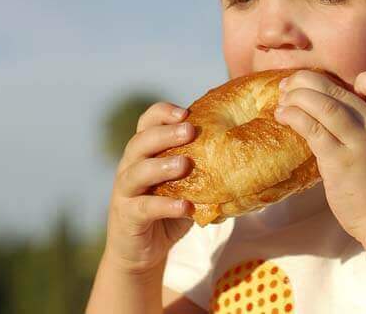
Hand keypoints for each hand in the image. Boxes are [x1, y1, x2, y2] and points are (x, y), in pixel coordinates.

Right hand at [103, 101, 195, 276]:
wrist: (140, 252)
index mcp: (144, 151)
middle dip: (166, 134)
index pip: (148, 121)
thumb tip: (240, 155)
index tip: (185, 113)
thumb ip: (199, 167)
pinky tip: (185, 206)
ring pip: (137, 171)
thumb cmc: (167, 209)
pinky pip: (145, 207)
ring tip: (185, 164)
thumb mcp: (183, 183)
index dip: (163, 113)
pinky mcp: (128, 216)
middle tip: (190, 131)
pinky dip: (165, 205)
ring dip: (162, 165)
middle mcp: (130, 165)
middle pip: (141, 141)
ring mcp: (125, 191)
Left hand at [274, 70, 365, 243]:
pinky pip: (313, 129)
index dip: (361, 79)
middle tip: (287, 85)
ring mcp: (358, 143)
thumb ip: (364, 129)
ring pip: (324, 104)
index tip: (336, 88)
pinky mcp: (340, 162)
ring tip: (281, 100)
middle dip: (306, 80)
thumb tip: (326, 114)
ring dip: (296, 96)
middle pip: (336, 88)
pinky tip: (283, 116)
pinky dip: (294, 116)